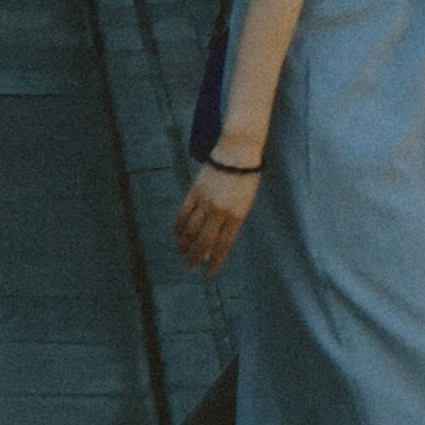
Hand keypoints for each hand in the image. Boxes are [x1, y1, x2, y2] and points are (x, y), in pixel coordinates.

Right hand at [174, 158, 259, 273]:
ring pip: (190, 230)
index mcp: (237, 214)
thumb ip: (233, 221)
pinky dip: (179, 228)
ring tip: (182, 253)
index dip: (214, 262)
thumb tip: (216, 243)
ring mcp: (206, 200)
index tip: (208, 273)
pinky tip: (178, 235)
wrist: (237, 151)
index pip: (223, 245)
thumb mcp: (246, 202)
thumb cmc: (246, 178)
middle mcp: (220, 209)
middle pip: (204, 241)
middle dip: (195, 257)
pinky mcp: (195, 191)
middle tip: (190, 266)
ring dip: (184, 245)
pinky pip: (183, 214)